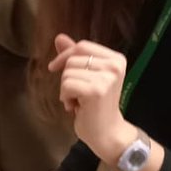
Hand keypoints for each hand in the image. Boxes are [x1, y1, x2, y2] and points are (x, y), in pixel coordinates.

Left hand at [48, 34, 132, 161]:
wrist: (107, 132)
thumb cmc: (95, 105)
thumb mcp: (86, 76)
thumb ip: (74, 56)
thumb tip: (59, 37)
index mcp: (116, 58)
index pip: (82, 46)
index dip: (65, 56)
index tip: (55, 68)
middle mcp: (115, 65)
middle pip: (73, 58)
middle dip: (66, 77)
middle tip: (76, 93)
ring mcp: (107, 78)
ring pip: (67, 72)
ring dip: (66, 89)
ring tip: (78, 101)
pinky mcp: (96, 91)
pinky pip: (67, 85)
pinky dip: (65, 97)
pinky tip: (76, 107)